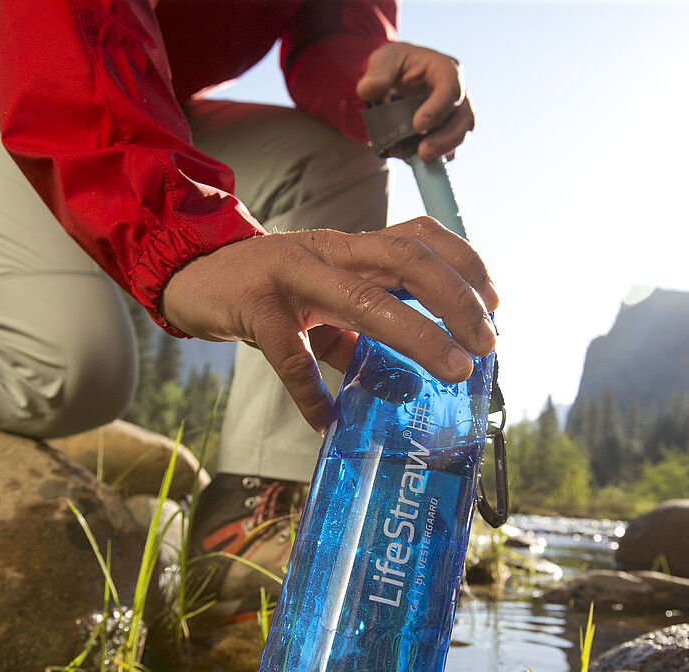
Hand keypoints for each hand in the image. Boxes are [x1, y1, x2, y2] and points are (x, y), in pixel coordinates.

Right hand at [158, 218, 497, 431]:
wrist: (192, 273)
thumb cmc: (269, 289)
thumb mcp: (322, 298)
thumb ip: (362, 329)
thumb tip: (409, 378)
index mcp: (351, 246)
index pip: (420, 234)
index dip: (465, 261)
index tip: (496, 301)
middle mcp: (329, 250)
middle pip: (407, 257)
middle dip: (456, 297)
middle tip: (485, 343)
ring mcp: (291, 274)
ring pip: (364, 298)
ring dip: (416, 335)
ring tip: (450, 370)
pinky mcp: (254, 306)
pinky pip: (291, 355)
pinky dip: (313, 392)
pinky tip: (327, 419)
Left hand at [356, 41, 474, 160]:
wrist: (398, 78)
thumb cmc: (396, 64)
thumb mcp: (384, 59)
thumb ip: (377, 73)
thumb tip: (367, 90)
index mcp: (445, 69)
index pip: (451, 88)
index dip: (438, 109)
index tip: (418, 126)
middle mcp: (458, 92)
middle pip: (465, 117)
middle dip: (446, 139)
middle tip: (423, 153)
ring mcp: (457, 114)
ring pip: (461, 135)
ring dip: (443, 151)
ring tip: (419, 160)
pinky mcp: (449, 132)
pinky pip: (450, 149)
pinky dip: (435, 157)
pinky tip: (414, 159)